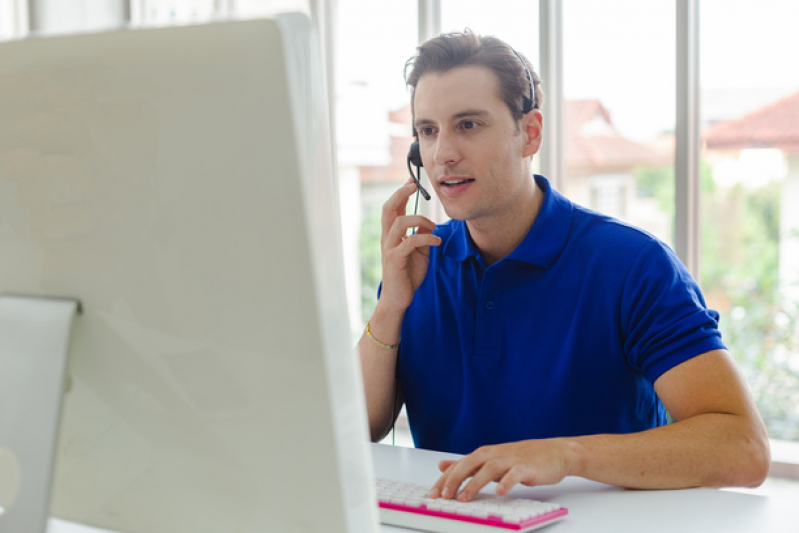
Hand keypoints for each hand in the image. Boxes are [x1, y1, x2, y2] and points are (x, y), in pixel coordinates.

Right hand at [378, 180, 440, 312]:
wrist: (399, 298)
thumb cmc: (408, 274)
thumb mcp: (419, 252)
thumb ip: (422, 236)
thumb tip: (429, 223)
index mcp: (392, 234)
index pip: (393, 208)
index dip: (401, 193)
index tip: (412, 181)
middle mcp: (387, 238)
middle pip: (388, 208)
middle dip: (401, 194)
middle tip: (414, 186)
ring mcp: (390, 248)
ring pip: (399, 222)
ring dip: (420, 219)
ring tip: (434, 226)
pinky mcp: (395, 260)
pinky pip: (410, 242)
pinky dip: (426, 238)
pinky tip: (437, 242)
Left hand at [428, 439, 576, 501]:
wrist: (555, 452)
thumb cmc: (522, 458)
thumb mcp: (491, 459)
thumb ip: (467, 464)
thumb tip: (443, 465)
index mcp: (484, 454)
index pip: (460, 465)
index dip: (445, 478)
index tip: (433, 493)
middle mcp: (494, 455)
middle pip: (470, 464)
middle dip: (454, 479)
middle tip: (444, 496)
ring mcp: (510, 460)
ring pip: (489, 469)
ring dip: (475, 483)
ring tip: (464, 498)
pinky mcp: (526, 467)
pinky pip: (515, 474)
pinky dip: (507, 482)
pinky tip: (500, 491)